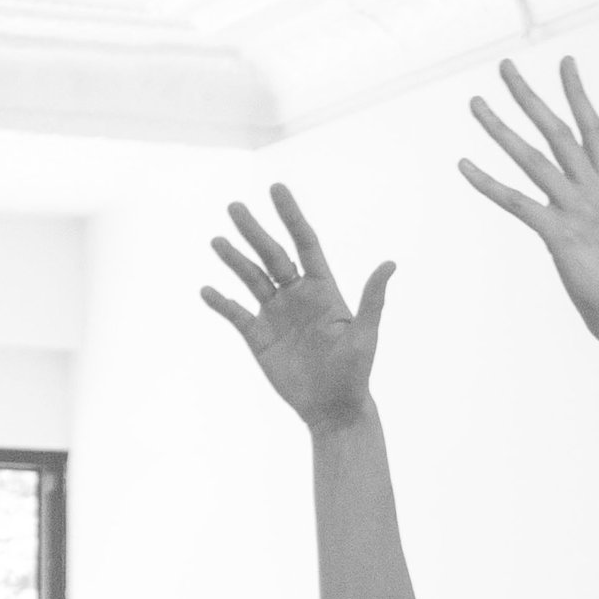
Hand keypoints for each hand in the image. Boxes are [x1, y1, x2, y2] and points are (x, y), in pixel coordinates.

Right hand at [203, 187, 391, 429]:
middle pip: (272, 256)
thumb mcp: (365, 336)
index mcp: (323, 289)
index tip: (277, 188)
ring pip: (251, 278)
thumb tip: (390, 263)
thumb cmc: (355, 373)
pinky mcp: (259, 336)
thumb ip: (373, 300)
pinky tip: (207, 290)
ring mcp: (276, 314)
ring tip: (217, 241)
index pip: (304, 243)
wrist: (334, 410)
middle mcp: (297, 296)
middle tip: (235, 207)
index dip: (291, 216)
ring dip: (234, 260)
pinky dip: (221, 302)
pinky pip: (236, 314)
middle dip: (254, 231)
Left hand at [461, 60, 598, 351]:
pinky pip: (516, 201)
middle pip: (558, 131)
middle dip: (530, 97)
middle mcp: (593, 192)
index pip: (592, 130)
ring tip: (475, 103)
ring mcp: (576, 211)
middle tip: (504, 65)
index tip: (566, 62)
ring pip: (533, 158)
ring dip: (500, 128)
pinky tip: (463, 165)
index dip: (578, 94)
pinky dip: (487, 182)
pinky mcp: (558, 235)